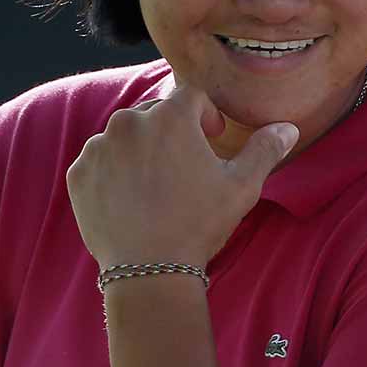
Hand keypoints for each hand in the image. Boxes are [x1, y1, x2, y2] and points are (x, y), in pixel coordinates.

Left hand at [65, 83, 297, 267]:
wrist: (148, 271)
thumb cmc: (199, 225)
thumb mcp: (241, 186)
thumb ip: (264, 150)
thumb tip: (287, 128)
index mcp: (170, 116)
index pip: (191, 96)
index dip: (206, 116)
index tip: (211, 140)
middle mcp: (128, 122)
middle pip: (154, 113)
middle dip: (171, 133)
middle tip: (183, 168)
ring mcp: (98, 147)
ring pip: (124, 137)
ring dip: (140, 152)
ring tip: (156, 188)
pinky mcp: (79, 173)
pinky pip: (99, 162)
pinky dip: (113, 174)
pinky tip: (131, 202)